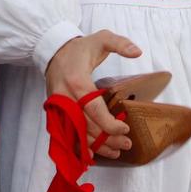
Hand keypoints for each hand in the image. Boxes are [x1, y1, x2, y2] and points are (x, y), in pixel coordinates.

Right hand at [44, 30, 143, 160]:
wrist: (53, 52)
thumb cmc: (79, 48)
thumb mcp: (101, 38)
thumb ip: (120, 43)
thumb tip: (138, 52)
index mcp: (77, 81)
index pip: (93, 109)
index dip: (109, 123)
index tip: (125, 128)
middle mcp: (65, 98)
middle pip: (86, 125)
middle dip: (107, 138)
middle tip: (126, 144)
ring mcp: (58, 108)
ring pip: (76, 134)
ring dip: (96, 146)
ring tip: (115, 151)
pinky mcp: (55, 113)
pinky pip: (67, 134)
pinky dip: (80, 146)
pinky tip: (93, 153)